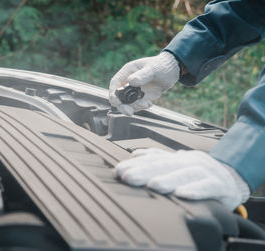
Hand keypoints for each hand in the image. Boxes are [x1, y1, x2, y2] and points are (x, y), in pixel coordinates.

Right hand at [109, 51, 179, 114]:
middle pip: (118, 96)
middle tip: (129, 112)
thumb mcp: (153, 69)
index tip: (116, 102)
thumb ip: (142, 75)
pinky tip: (149, 103)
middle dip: (122, 106)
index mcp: (127, 72)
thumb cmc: (161, 66)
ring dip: (135, 107)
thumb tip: (131, 81)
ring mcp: (133, 91)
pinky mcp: (140, 97)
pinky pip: (136, 106)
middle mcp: (127, 82)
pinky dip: (141, 107)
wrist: (171, 72)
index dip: (113, 94)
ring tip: (147, 104)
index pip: (115, 84)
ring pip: (127, 103)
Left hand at [116, 148, 249, 209]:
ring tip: (152, 185)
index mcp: (176, 158)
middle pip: (165, 164)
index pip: (153, 159)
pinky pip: (208, 186)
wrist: (232, 179)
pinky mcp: (220, 185)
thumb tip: (134, 154)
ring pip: (185, 173)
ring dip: (168, 179)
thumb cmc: (199, 174)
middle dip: (144, 170)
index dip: (135, 165)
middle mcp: (188, 161)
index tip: (118, 170)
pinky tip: (182, 194)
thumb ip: (157, 159)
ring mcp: (205, 171)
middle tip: (127, 177)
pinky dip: (195, 190)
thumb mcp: (177, 165)